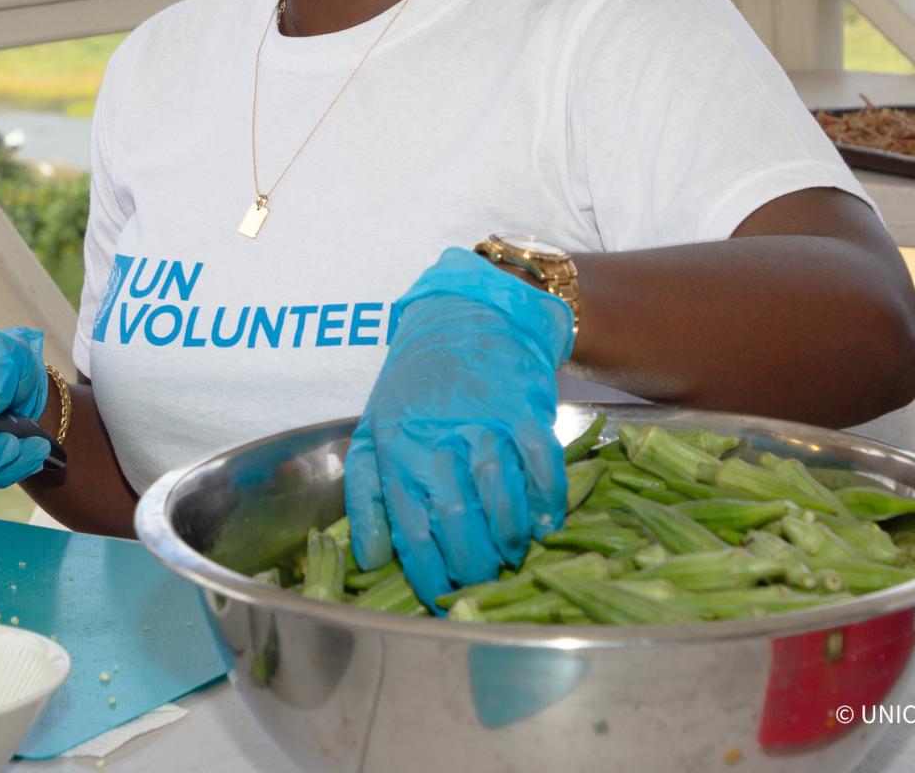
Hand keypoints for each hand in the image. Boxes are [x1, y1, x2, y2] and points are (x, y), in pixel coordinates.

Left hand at [345, 247, 573, 608]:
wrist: (467, 316)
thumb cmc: (416, 383)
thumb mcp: (374, 430)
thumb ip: (367, 494)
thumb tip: (371, 560)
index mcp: (396, 449)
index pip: (411, 531)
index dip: (430, 575)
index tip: (442, 598)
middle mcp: (437, 438)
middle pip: (458, 522)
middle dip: (473, 564)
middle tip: (483, 579)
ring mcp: (484, 422)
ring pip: (500, 498)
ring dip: (509, 538)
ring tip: (510, 554)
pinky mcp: (524, 409)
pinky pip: (541, 466)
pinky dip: (547, 501)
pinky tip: (545, 522)